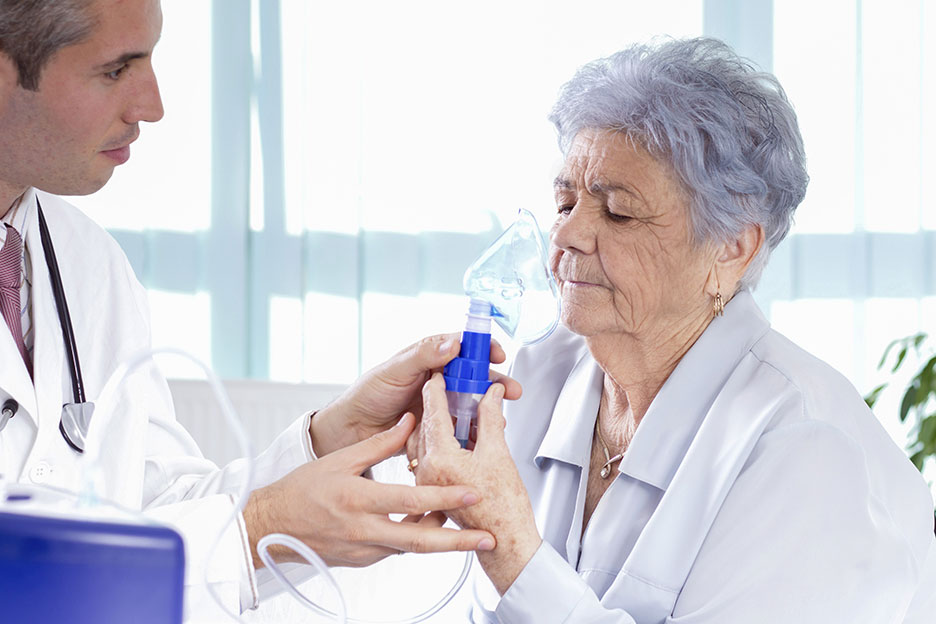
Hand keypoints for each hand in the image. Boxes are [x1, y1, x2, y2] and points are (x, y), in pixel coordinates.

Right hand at [245, 413, 495, 568]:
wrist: (271, 526)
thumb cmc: (301, 490)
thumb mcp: (340, 459)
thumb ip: (381, 442)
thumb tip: (411, 420)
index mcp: (358, 499)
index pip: (411, 501)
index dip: (444, 499)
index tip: (472, 495)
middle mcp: (363, 530)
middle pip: (420, 539)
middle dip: (458, 541)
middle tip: (486, 537)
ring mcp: (363, 550)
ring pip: (411, 547)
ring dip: (440, 540)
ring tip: (469, 533)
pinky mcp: (361, 560)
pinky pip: (396, 550)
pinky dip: (415, 540)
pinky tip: (431, 529)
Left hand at [309, 333, 521, 456]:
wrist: (352, 431)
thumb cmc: (368, 395)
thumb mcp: (395, 370)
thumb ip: (423, 356)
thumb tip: (452, 343)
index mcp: (429, 357)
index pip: (463, 347)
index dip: (483, 349)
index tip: (497, 354)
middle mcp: (438, 379)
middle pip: (474, 377)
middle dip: (496, 383)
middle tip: (512, 391)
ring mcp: (439, 403)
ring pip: (471, 403)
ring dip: (488, 409)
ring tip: (500, 418)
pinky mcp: (438, 426)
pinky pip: (460, 427)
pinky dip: (473, 430)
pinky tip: (482, 436)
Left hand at [407, 373, 541, 594]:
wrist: (506, 544)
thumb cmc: (503, 507)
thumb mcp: (498, 453)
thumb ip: (490, 417)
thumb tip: (491, 394)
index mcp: (440, 459)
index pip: (434, 410)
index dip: (440, 386)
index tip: (444, 370)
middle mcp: (427, 471)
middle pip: (429, 424)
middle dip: (443, 402)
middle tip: (455, 384)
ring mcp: (428, 482)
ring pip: (428, 440)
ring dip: (442, 422)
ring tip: (458, 408)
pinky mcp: (433, 490)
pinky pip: (431, 457)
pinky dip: (443, 442)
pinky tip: (458, 436)